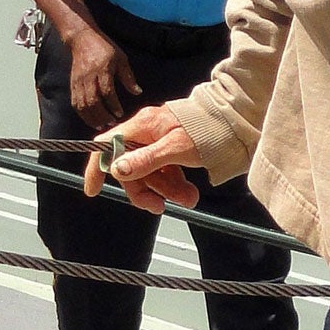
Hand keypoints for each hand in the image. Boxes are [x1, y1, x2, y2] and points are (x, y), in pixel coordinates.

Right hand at [68, 27, 141, 131]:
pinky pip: (75, 103)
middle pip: (92, 101)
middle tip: (112, 122)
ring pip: (82, 104)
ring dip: (91, 118)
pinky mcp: (73, 85)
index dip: (113, 104)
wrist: (82, 39)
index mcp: (102, 69)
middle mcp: (88, 77)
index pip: (106, 91)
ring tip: (102, 125)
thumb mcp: (121, 58)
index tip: (119, 113)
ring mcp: (78, 82)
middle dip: (102, 115)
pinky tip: (90, 120)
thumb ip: (128, 77)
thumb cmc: (104, 48)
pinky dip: (82, 114)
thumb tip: (137, 92)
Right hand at [84, 104, 201, 213]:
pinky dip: (175, 186)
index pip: (107, 146)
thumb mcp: (177, 148)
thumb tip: (117, 169)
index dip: (97, 168)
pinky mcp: (173, 151)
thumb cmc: (207, 130)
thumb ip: (147, 159)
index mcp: (142, 126)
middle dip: (145, 190)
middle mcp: (146, 134)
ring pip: (151, 174)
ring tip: (189, 199)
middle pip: (131, 168)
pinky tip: (189, 194)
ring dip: (166, 191)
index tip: (93, 190)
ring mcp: (159, 143)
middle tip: (161, 207)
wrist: (235, 122)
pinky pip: (166, 172)